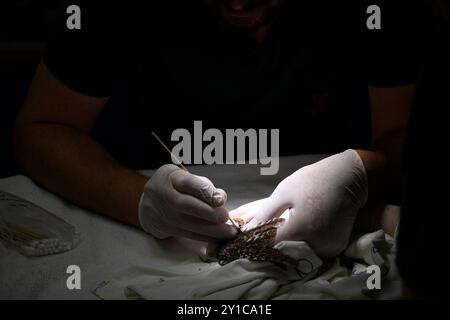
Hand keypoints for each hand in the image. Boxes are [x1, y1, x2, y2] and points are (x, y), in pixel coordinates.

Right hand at [138, 164, 237, 241]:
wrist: (148, 203)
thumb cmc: (173, 187)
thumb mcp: (185, 177)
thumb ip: (203, 185)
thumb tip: (220, 198)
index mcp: (171, 177)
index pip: (187, 182)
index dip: (204, 191)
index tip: (220, 199)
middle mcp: (164, 195)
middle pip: (186, 205)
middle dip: (209, 213)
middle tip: (226, 218)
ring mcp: (163, 213)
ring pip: (187, 224)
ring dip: (211, 230)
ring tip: (228, 232)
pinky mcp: (166, 229)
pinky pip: (187, 234)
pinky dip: (204, 237)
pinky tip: (218, 238)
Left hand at [233, 150, 367, 257]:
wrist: (348, 178)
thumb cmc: (312, 181)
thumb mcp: (284, 193)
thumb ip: (263, 213)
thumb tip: (244, 230)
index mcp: (301, 227)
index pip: (269, 245)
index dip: (255, 241)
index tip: (247, 236)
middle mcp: (316, 243)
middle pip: (283, 251)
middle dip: (269, 243)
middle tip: (262, 231)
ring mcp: (327, 248)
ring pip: (297, 253)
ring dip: (285, 245)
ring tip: (282, 228)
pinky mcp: (334, 249)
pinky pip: (311, 251)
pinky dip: (301, 244)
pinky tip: (298, 231)